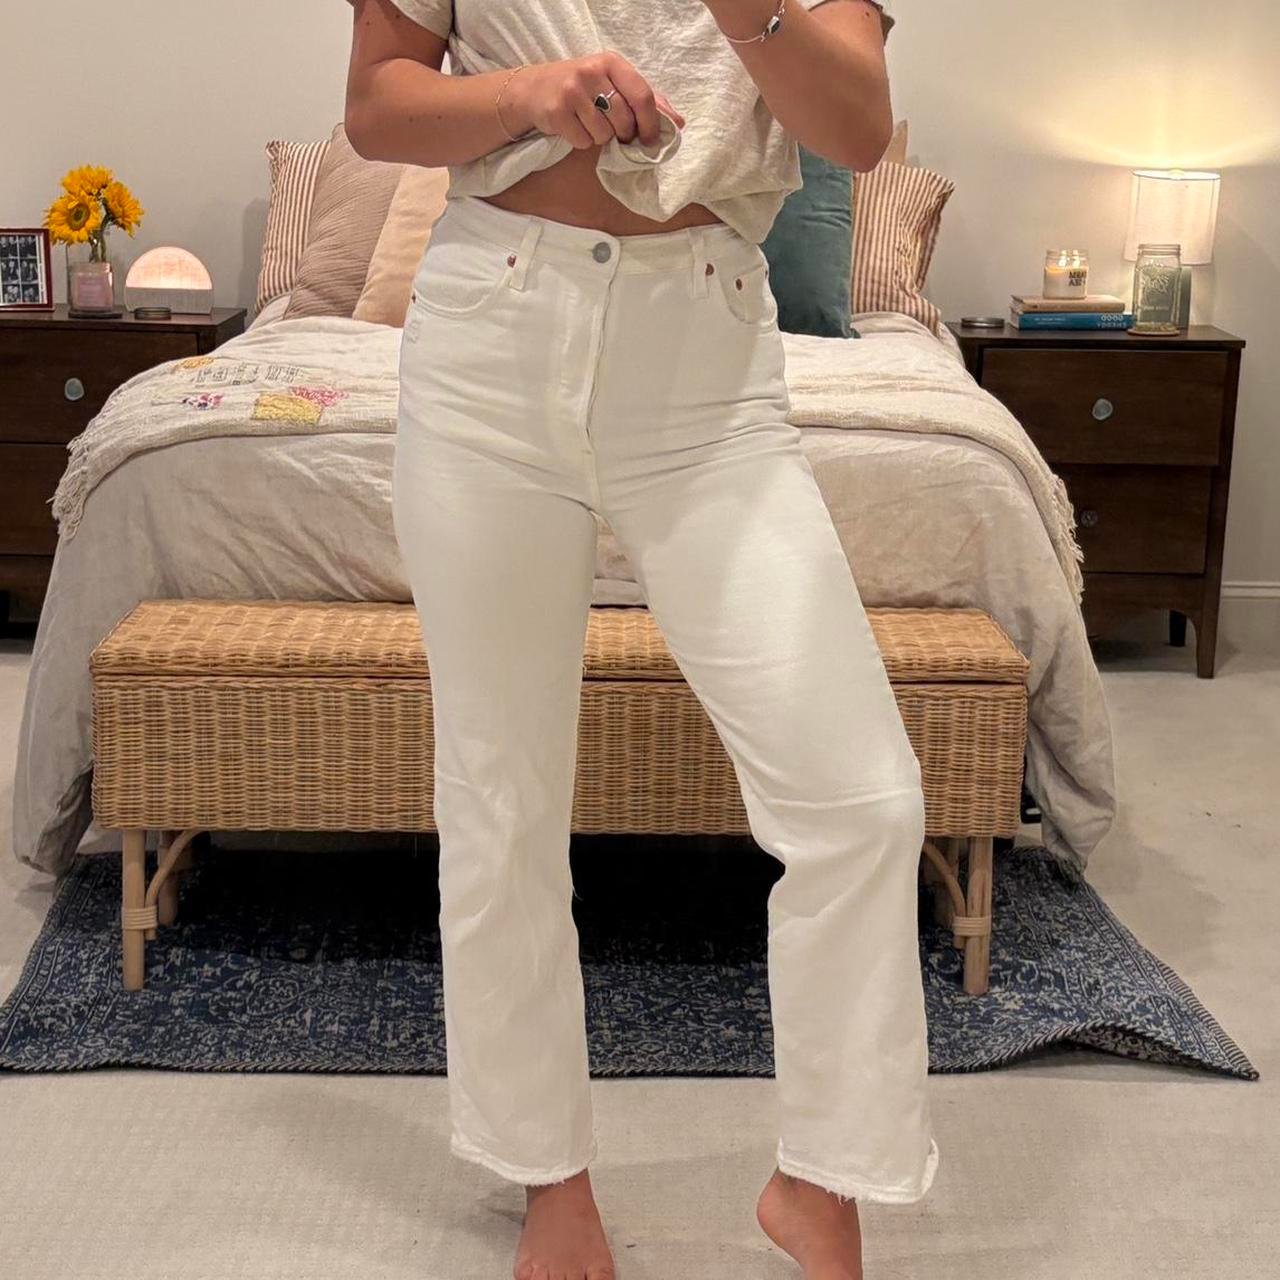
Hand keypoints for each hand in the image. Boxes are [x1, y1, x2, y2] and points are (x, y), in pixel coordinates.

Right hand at [503, 52, 684, 149]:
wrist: (534, 89)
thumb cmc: (583, 88)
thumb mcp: (614, 83)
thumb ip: (646, 101)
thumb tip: (678, 123)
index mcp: (612, 62)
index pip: (642, 96)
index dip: (651, 124)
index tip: (651, 141)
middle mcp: (592, 72)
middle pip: (624, 120)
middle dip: (623, 134)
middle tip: (613, 130)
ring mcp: (572, 91)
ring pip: (604, 134)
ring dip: (600, 138)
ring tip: (589, 123)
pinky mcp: (557, 111)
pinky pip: (584, 141)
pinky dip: (582, 141)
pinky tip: (574, 127)